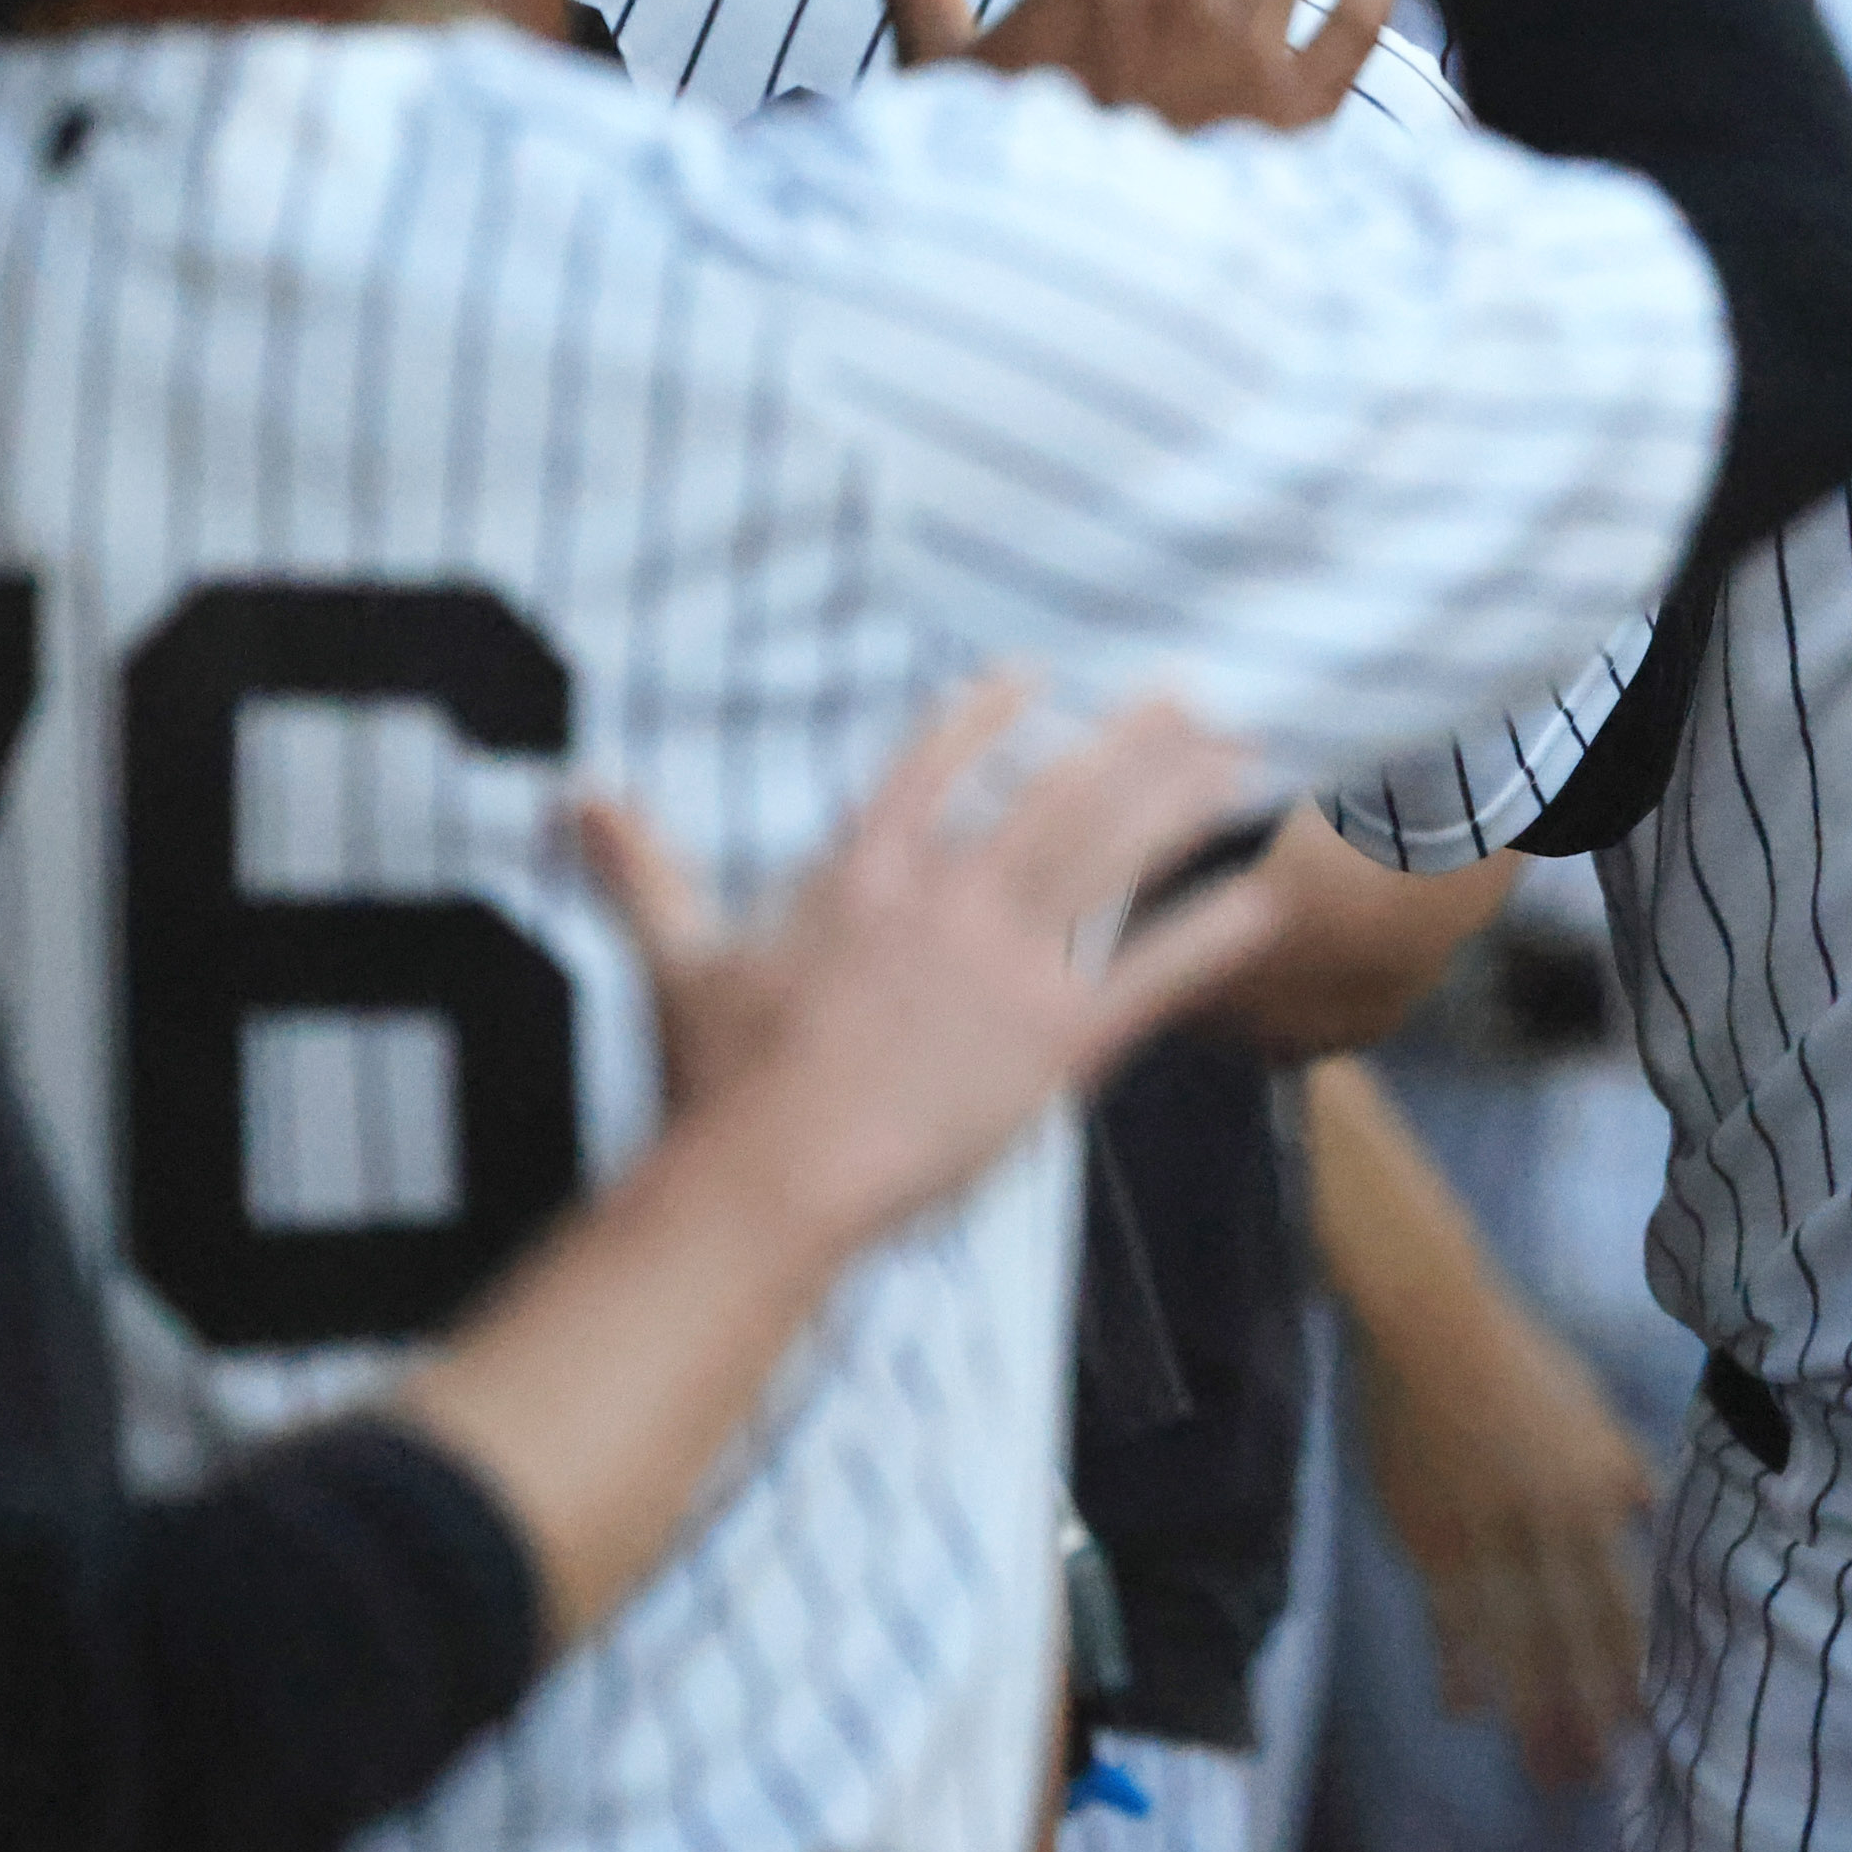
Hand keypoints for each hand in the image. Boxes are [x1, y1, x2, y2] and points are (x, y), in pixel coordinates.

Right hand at [579, 681, 1288, 1250]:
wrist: (773, 1177)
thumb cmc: (721, 1080)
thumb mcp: (677, 959)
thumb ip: (643, 867)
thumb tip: (579, 793)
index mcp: (865, 876)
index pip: (929, 768)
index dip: (983, 717)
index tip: (1029, 674)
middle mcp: (951, 899)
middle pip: (1058, 795)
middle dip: (1130, 740)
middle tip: (1195, 694)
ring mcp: (1011, 964)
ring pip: (1116, 859)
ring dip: (1185, 804)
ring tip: (1244, 760)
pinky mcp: (1057, 1038)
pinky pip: (1156, 973)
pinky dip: (1217, 933)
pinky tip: (1271, 897)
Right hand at [1347, 1254, 1659, 1786]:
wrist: (1431, 1328)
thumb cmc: (1524, 1362)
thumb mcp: (1596, 1413)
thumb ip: (1625, 1476)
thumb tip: (1658, 1522)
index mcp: (1598, 1488)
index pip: (1623, 1596)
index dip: (1633, 1665)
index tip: (1649, 1724)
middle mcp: (1548, 1521)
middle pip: (1573, 1635)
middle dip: (1589, 1711)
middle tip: (1601, 1778)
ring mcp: (1485, 1536)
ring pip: (1514, 1641)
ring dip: (1530, 1711)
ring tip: (1544, 1770)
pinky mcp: (1428, 1538)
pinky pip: (1448, 1617)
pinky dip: (1457, 1666)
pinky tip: (1465, 1712)